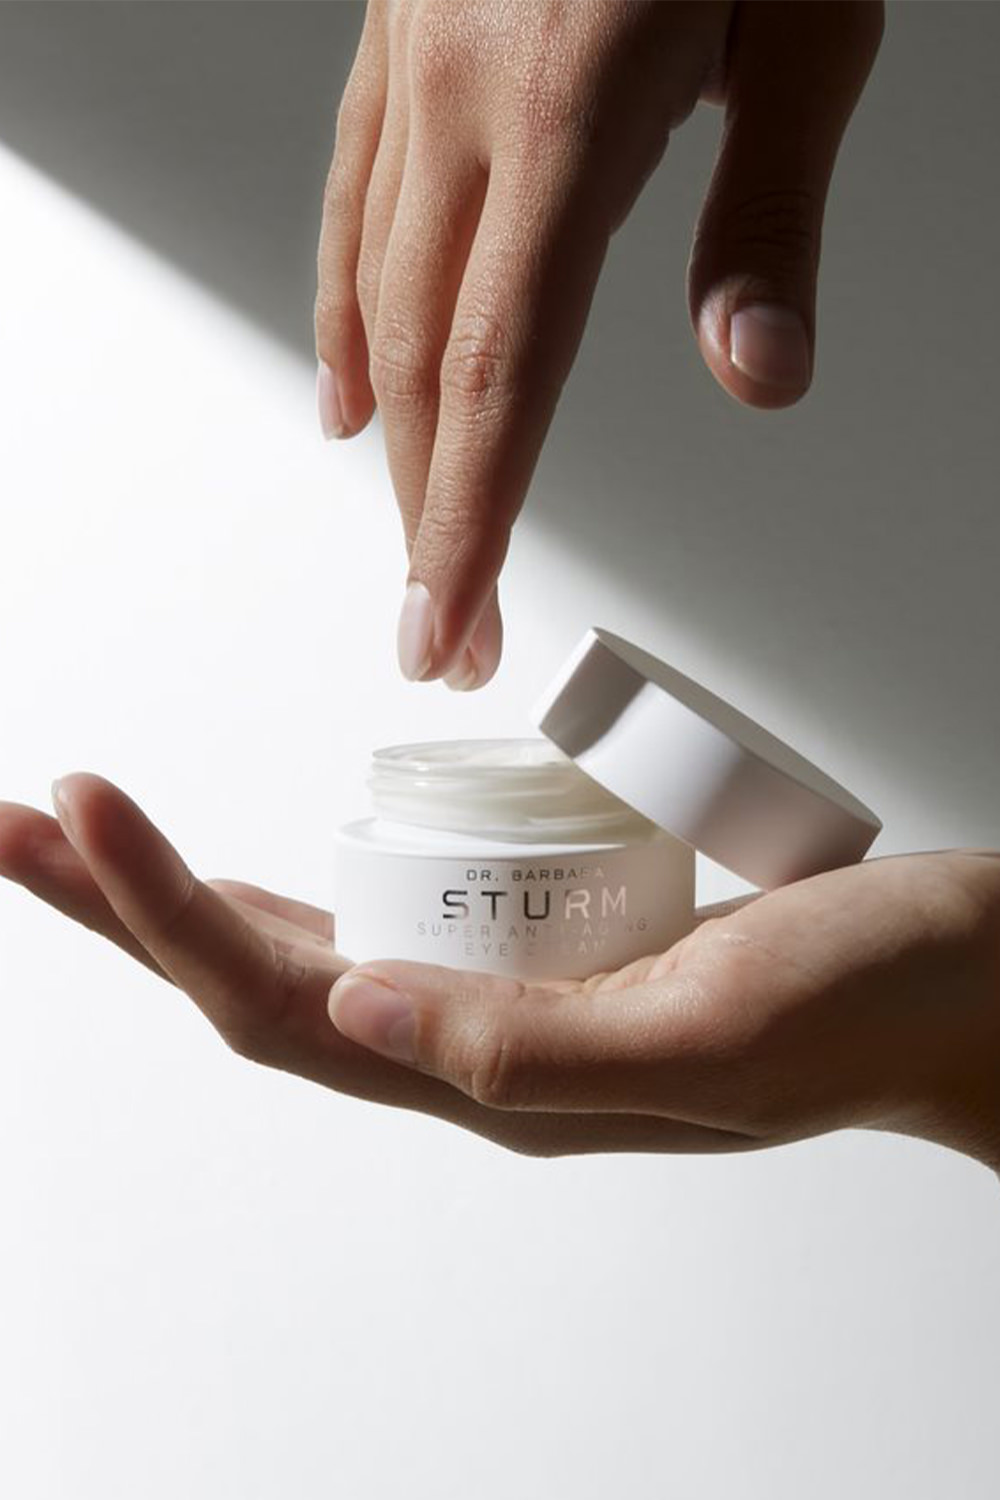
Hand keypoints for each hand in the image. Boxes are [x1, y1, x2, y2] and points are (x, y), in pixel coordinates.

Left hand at [3, 772, 998, 1167]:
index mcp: (503, 1079)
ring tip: (91, 841)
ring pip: (304, 954)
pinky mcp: (545, 952)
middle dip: (123, 910)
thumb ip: (533, 1049)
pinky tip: (251, 873)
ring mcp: (508, 1003)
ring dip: (183, 899)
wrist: (962, 985)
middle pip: (258, 981)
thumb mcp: (714, 1026)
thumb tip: (346, 1009)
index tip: (79, 807)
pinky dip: (290, 895)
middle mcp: (482, 1050)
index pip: (281, 1002)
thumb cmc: (871, 1001)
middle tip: (20, 828)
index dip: (163, 913)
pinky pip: (383, 929)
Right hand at [315, 0, 883, 687]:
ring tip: (410, 543)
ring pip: (380, 295)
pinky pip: (353, 201)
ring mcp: (416, 64)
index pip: (504, 374)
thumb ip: (770, 206)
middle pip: (431, 362)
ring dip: (395, 443)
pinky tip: (350, 389)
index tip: (449, 625)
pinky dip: (349, 315)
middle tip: (444, 628)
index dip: (471, 521)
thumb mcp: (813, 17)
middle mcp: (466, 98)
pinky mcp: (402, 35)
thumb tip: (756, 373)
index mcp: (569, 110)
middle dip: (434, 514)